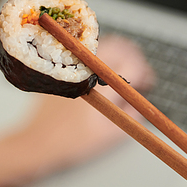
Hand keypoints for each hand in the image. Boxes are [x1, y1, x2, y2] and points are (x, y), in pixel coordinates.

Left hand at [18, 35, 154, 177]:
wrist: (38, 141)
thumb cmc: (72, 141)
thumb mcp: (110, 134)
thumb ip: (132, 117)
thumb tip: (140, 102)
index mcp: (101, 83)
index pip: (132, 65)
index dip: (145, 73)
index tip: (148, 83)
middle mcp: (87, 67)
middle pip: (121, 47)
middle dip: (135, 60)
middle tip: (141, 76)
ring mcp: (73, 63)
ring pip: (104, 45)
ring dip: (120, 54)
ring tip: (126, 72)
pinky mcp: (63, 66)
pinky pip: (89, 50)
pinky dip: (103, 55)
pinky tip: (104, 71)